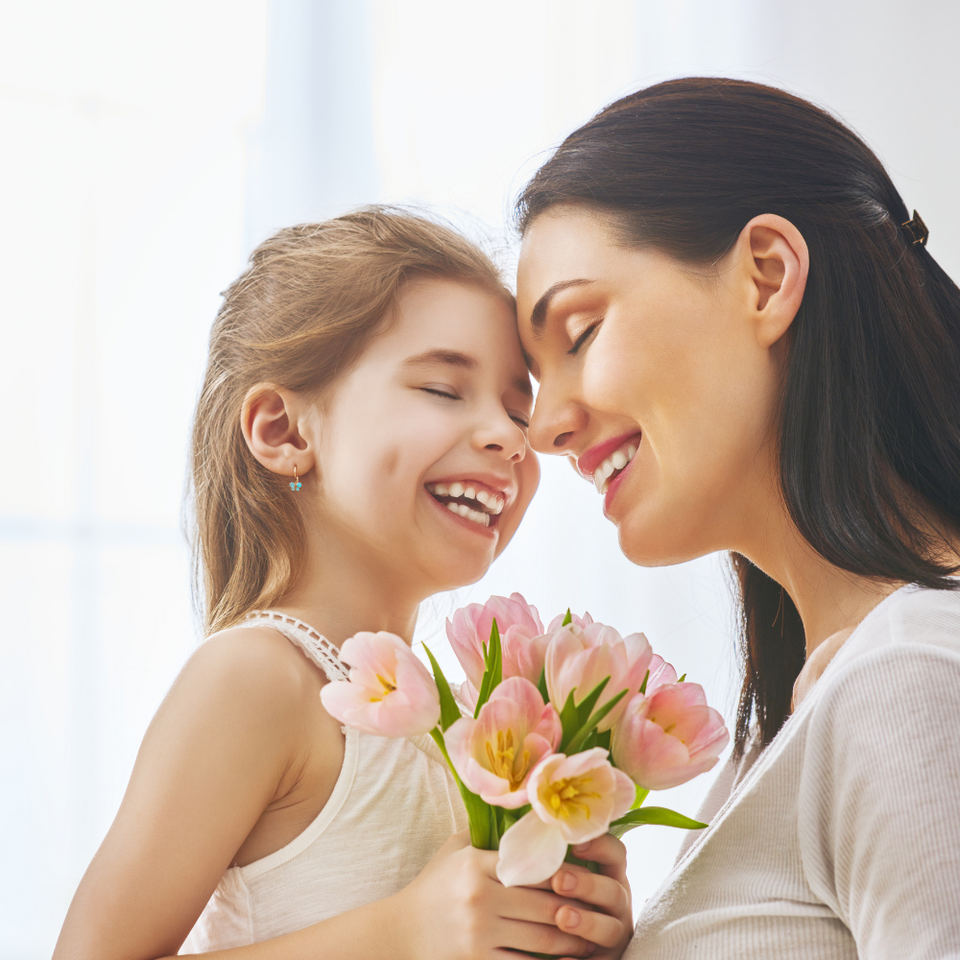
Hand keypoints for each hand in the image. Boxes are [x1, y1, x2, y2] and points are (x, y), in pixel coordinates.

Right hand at [393, 831, 596, 959]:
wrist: (399, 931)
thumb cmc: (435, 885)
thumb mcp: (455, 850)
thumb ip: (489, 834)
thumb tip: (530, 814)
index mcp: (477, 863)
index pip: (534, 866)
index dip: (568, 872)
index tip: (590, 874)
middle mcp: (479, 896)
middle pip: (545, 903)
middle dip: (578, 909)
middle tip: (603, 910)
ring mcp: (479, 932)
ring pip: (542, 938)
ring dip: (573, 940)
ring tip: (592, 938)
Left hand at [549, 835, 632, 959]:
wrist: (558, 940)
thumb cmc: (556, 899)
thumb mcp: (563, 878)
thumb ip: (555, 861)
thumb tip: (525, 841)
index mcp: (610, 877)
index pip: (616, 854)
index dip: (601, 846)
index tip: (576, 845)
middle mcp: (617, 905)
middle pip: (613, 891)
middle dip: (587, 885)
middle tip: (558, 881)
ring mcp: (615, 935)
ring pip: (610, 928)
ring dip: (587, 922)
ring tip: (562, 917)